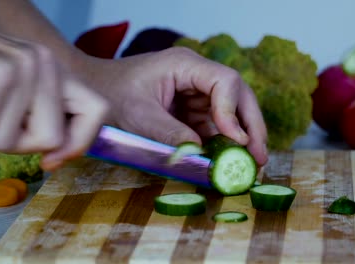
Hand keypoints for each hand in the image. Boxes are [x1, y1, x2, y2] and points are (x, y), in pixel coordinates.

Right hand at [0, 26, 108, 169]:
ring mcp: (22, 67)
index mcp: (55, 68)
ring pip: (15, 142)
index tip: (52, 159)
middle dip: (20, 141)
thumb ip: (43, 120)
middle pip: (53, 137)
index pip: (98, 109)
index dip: (81, 142)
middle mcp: (44, 62)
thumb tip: (54, 161)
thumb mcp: (18, 94)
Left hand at [83, 47, 267, 164]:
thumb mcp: (139, 117)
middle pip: (238, 95)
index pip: (226, 82)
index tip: (238, 141)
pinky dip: (225, 143)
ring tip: (252, 165)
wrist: (93, 94)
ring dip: (243, 137)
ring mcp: (196, 91)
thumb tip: (202, 154)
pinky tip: (232, 161)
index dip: (235, 112)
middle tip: (260, 157)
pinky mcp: (192, 108)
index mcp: (185, 65)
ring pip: (232, 112)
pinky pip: (216, 124)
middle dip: (251, 126)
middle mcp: (197, 75)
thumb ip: (171, 134)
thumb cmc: (111, 97)